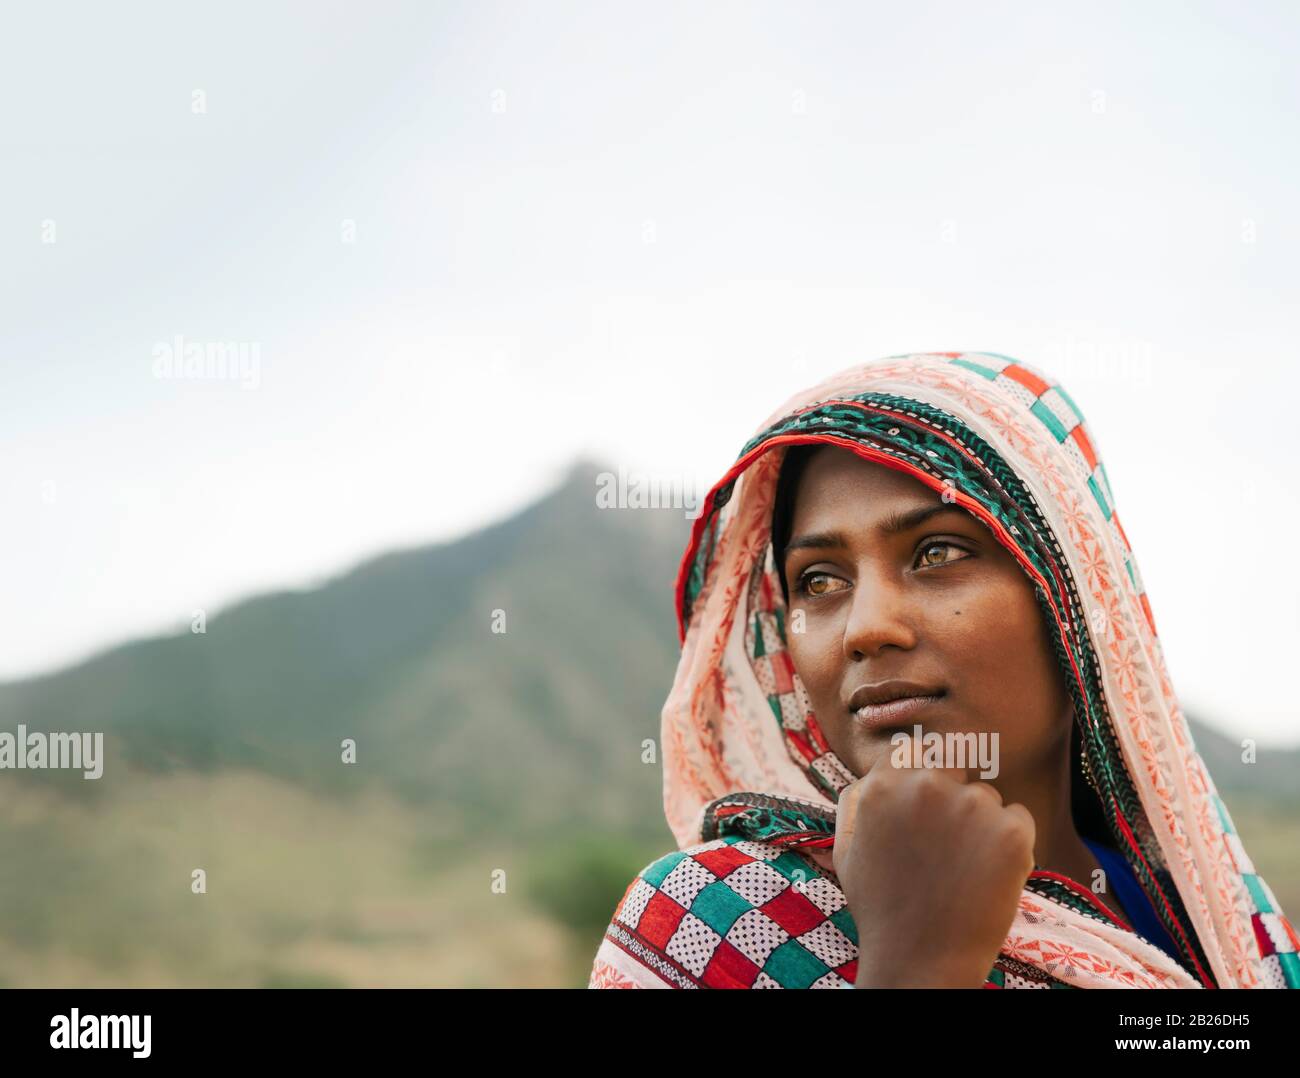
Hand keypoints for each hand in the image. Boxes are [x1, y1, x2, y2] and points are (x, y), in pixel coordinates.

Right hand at [833, 734, 1035, 987]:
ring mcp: (973, 805)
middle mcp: (928, 784)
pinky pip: (1019, 819)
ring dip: (981, 822)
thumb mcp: (846, 848)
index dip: (923, 774)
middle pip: (955, 767)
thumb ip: (856, 800)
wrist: (920, 961)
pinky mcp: (1011, 832)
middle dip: (953, 797)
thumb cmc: (881, 906)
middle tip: (948, 843)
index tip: (927, 803)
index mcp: (885, 783)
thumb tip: (876, 772)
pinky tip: (988, 874)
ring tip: (963, 868)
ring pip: (987, 797)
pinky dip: (1011, 842)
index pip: (914, 749)